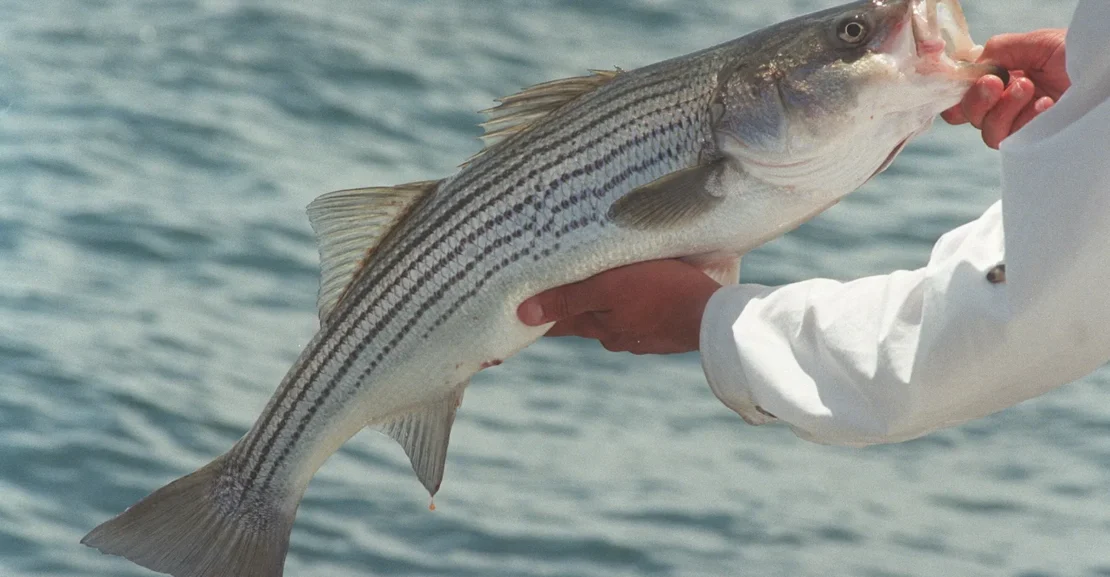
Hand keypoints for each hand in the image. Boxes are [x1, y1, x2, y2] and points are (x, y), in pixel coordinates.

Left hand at [516, 259, 721, 354]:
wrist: (714, 317)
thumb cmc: (661, 294)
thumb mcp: (608, 288)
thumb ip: (568, 300)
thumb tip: (523, 315)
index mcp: (598, 326)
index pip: (558, 320)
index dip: (539, 315)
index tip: (518, 312)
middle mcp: (615, 336)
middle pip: (584, 317)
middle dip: (571, 305)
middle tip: (555, 288)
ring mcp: (640, 336)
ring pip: (613, 317)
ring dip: (606, 304)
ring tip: (602, 284)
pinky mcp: (663, 331)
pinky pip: (639, 316)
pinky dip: (633, 306)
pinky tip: (641, 295)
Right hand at [942, 29, 1068, 148]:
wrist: (1105, 76)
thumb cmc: (1079, 57)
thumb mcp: (1037, 43)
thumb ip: (1000, 50)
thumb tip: (972, 64)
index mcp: (1004, 80)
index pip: (964, 94)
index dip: (955, 92)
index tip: (963, 81)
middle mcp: (1007, 106)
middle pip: (967, 115)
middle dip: (976, 99)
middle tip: (995, 83)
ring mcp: (1020, 126)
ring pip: (987, 131)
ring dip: (1002, 109)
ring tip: (1029, 89)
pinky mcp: (1033, 143)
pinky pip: (1012, 140)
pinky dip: (1024, 121)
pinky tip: (1046, 105)